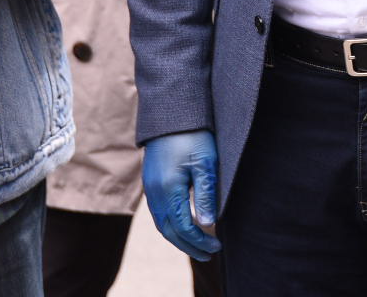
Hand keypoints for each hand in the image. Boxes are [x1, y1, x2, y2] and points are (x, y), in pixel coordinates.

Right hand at [143, 130, 220, 259]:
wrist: (170, 112)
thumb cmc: (192, 135)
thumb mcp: (205, 163)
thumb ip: (205, 195)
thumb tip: (207, 225)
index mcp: (168, 190)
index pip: (183, 228)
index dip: (199, 241)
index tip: (217, 247)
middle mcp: (154, 193)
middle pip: (169, 231)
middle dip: (189, 246)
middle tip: (208, 255)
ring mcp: (150, 188)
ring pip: (162, 223)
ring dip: (179, 237)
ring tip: (198, 244)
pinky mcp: (151, 181)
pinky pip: (159, 212)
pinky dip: (172, 224)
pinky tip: (185, 224)